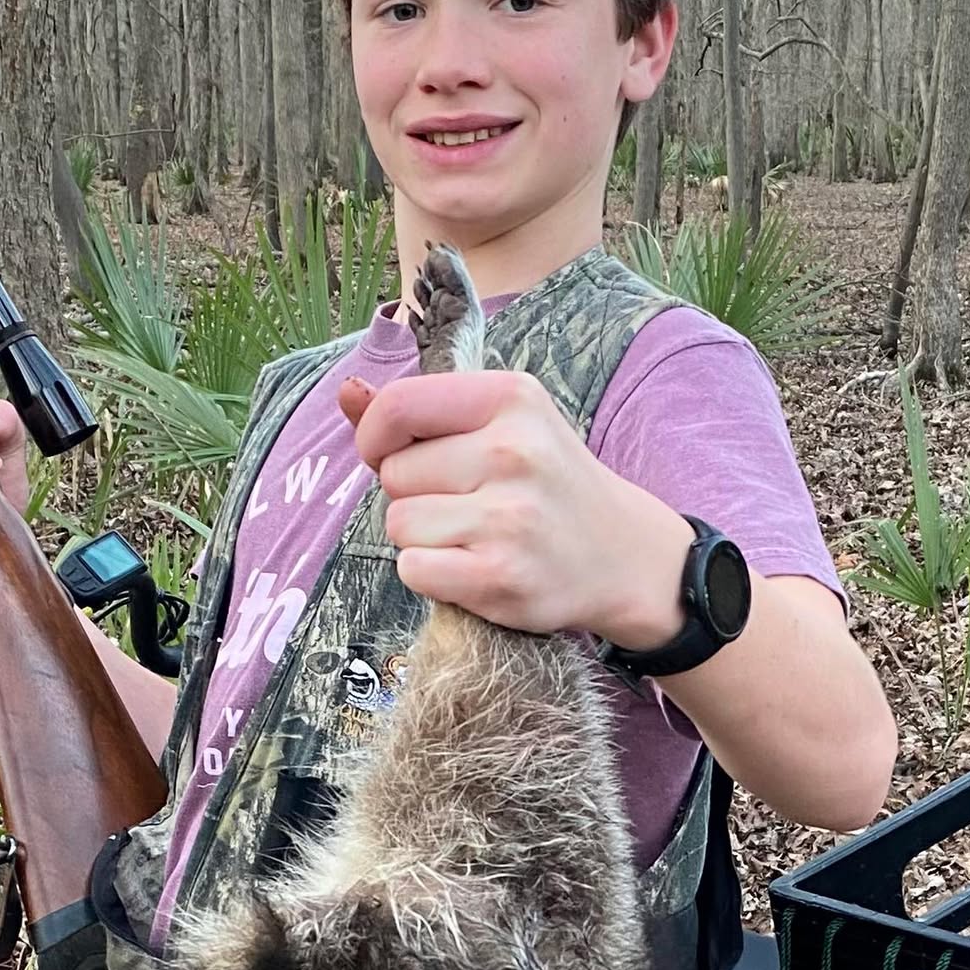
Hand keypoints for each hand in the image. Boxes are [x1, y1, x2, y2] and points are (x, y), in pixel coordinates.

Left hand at [338, 368, 689, 640]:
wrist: (622, 554)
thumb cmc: (548, 484)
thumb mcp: (500, 425)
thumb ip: (419, 411)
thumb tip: (347, 393)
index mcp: (511, 398)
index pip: (397, 406)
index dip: (374, 437)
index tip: (391, 455)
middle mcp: (513, 451)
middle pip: (394, 475)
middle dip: (413, 494)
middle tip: (467, 503)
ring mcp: (509, 517)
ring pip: (400, 525)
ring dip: (422, 538)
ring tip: (473, 536)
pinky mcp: (501, 576)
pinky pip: (413, 570)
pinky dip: (430, 575)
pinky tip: (472, 567)